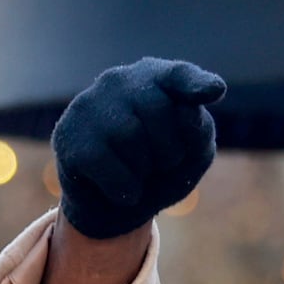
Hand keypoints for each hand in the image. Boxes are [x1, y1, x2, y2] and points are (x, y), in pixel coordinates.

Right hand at [53, 57, 224, 245]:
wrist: (113, 207)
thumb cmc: (158, 171)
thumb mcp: (191, 154)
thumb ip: (199, 131)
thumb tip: (189, 112)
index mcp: (156, 78)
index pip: (179, 76)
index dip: (196, 84)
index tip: (216, 91)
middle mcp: (120, 81)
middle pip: (158, 111)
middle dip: (169, 150)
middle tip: (161, 165)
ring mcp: (90, 104)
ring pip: (129, 136)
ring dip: (143, 170)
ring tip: (137, 174)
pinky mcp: (68, 135)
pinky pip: (106, 163)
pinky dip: (123, 188)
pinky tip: (122, 190)